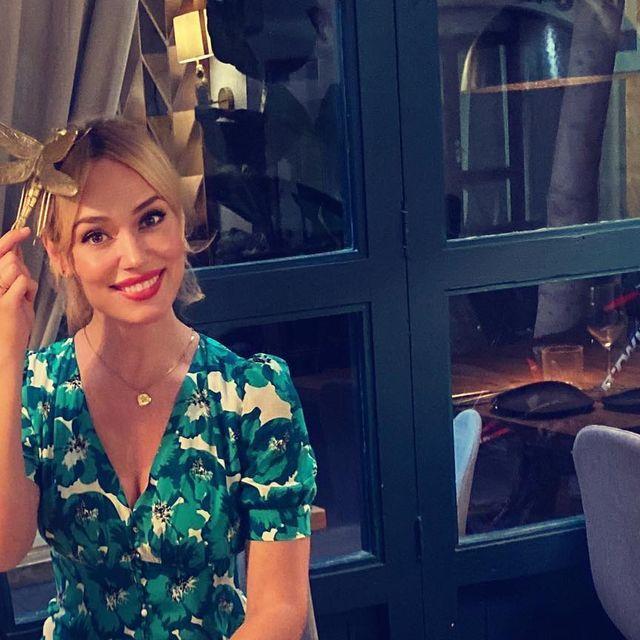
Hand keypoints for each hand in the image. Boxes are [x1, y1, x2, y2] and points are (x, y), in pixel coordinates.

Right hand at [0, 228, 37, 361]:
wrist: (3, 349)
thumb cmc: (9, 323)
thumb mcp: (9, 292)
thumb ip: (12, 272)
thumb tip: (16, 250)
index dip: (11, 238)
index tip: (25, 230)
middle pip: (12, 260)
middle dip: (22, 273)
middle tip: (19, 292)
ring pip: (19, 269)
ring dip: (26, 284)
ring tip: (19, 300)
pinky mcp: (5, 302)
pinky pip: (24, 282)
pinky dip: (28, 292)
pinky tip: (22, 304)